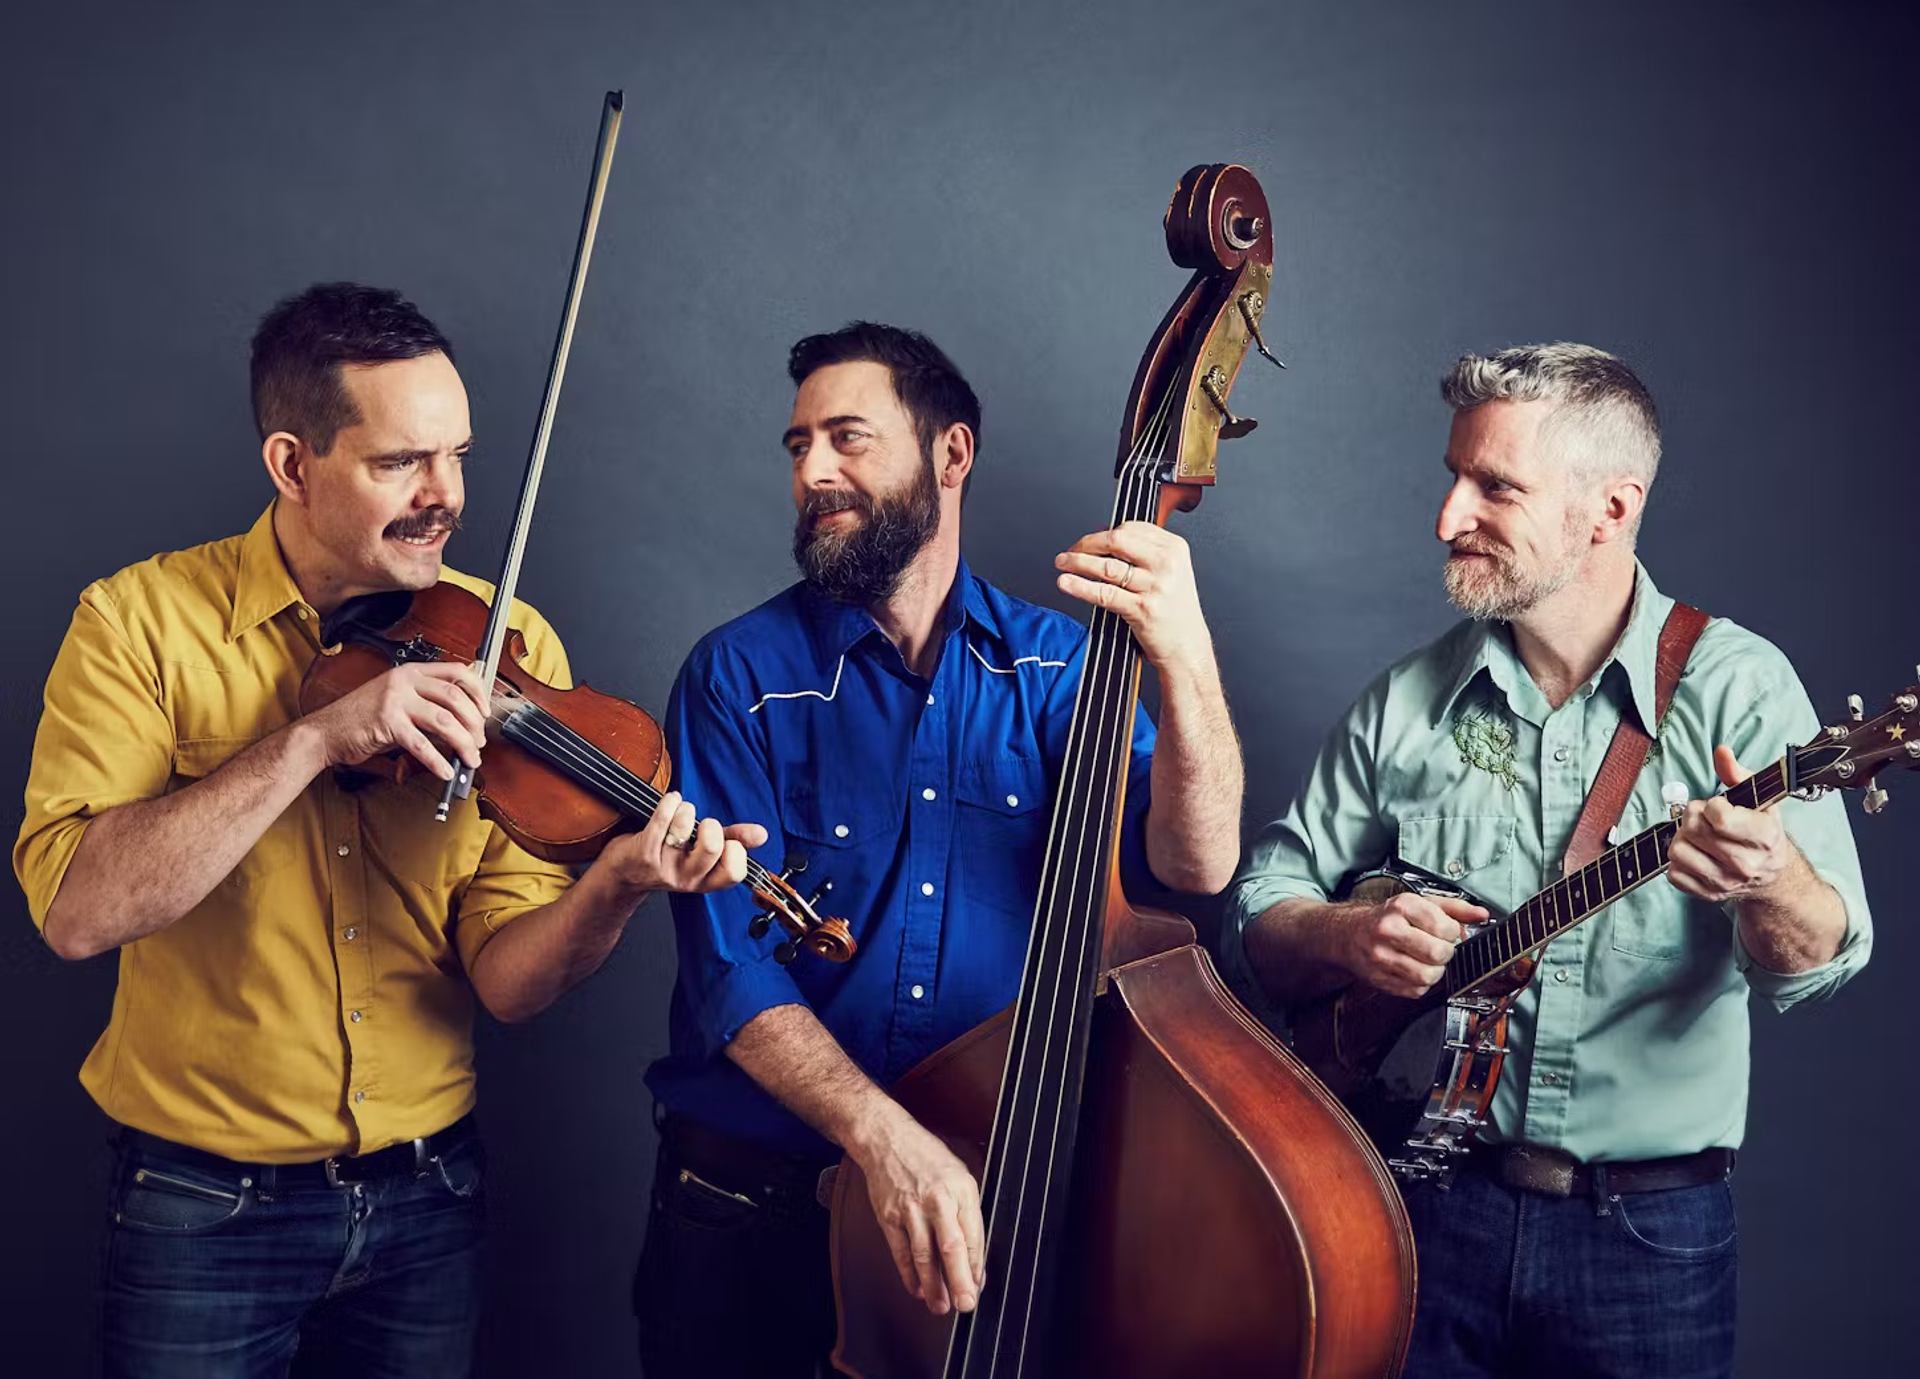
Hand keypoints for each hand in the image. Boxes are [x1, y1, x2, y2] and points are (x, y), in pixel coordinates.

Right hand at [306, 661, 487, 780]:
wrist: (324, 732)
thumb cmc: (361, 719)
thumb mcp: (397, 700)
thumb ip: (425, 702)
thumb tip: (463, 716)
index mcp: (410, 672)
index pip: (457, 672)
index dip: (478, 691)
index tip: (486, 712)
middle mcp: (404, 681)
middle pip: (455, 697)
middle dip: (474, 723)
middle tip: (479, 742)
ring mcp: (394, 700)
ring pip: (444, 720)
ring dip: (463, 743)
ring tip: (470, 759)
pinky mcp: (386, 722)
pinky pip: (421, 744)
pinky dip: (438, 761)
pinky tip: (446, 771)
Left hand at [586, 791, 768, 898]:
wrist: (623, 875)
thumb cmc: (667, 857)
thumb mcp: (702, 855)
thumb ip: (733, 842)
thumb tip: (762, 835)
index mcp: (706, 881)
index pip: (733, 872)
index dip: (736, 851)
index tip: (728, 841)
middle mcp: (686, 879)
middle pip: (712, 847)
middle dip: (710, 825)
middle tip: (702, 825)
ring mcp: (664, 867)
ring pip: (685, 829)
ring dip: (685, 810)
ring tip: (679, 813)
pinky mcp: (643, 854)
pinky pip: (661, 821)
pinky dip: (668, 803)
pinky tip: (671, 800)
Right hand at [852, 1105, 985, 1315]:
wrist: (887, 1139)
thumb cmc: (927, 1157)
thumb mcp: (960, 1175)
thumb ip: (967, 1213)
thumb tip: (973, 1256)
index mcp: (961, 1189)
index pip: (973, 1235)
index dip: (976, 1265)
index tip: (978, 1286)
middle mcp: (937, 1199)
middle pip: (951, 1247)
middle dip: (959, 1281)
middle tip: (965, 1304)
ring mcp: (911, 1209)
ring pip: (924, 1255)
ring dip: (933, 1285)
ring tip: (940, 1306)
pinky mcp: (889, 1216)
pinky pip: (900, 1251)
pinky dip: (909, 1273)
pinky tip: (917, 1288)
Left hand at [1055, 521, 1213, 676]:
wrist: (1187, 646)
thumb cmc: (1175, 611)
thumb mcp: (1171, 572)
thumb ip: (1145, 554)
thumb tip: (1104, 539)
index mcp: (1174, 548)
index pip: (1131, 528)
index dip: (1102, 532)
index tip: (1088, 540)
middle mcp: (1166, 564)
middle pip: (1117, 540)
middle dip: (1087, 543)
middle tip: (1071, 550)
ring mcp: (1155, 586)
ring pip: (1106, 567)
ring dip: (1077, 562)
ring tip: (1063, 563)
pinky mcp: (1142, 609)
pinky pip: (1104, 594)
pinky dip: (1080, 586)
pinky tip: (1067, 583)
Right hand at [1339, 891, 1487, 998]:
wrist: (1350, 933)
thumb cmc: (1389, 917)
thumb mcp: (1420, 903)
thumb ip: (1454, 908)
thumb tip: (1481, 915)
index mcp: (1401, 907)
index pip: (1445, 928)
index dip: (1453, 934)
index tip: (1446, 933)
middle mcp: (1388, 930)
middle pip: (1437, 954)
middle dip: (1446, 953)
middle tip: (1439, 948)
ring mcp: (1381, 957)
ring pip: (1428, 976)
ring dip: (1435, 971)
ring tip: (1428, 960)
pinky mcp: (1379, 979)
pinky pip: (1416, 991)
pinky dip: (1421, 984)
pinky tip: (1414, 969)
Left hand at [1667, 746, 1792, 903]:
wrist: (1772, 877)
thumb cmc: (1762, 832)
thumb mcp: (1760, 801)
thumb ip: (1738, 774)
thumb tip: (1721, 751)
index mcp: (1764, 836)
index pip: (1718, 816)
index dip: (1712, 805)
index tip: (1719, 807)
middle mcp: (1746, 863)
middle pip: (1693, 830)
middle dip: (1694, 817)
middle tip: (1705, 818)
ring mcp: (1726, 882)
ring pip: (1677, 851)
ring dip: (1683, 838)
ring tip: (1700, 837)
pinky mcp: (1708, 894)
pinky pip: (1673, 873)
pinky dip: (1679, 862)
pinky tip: (1697, 855)